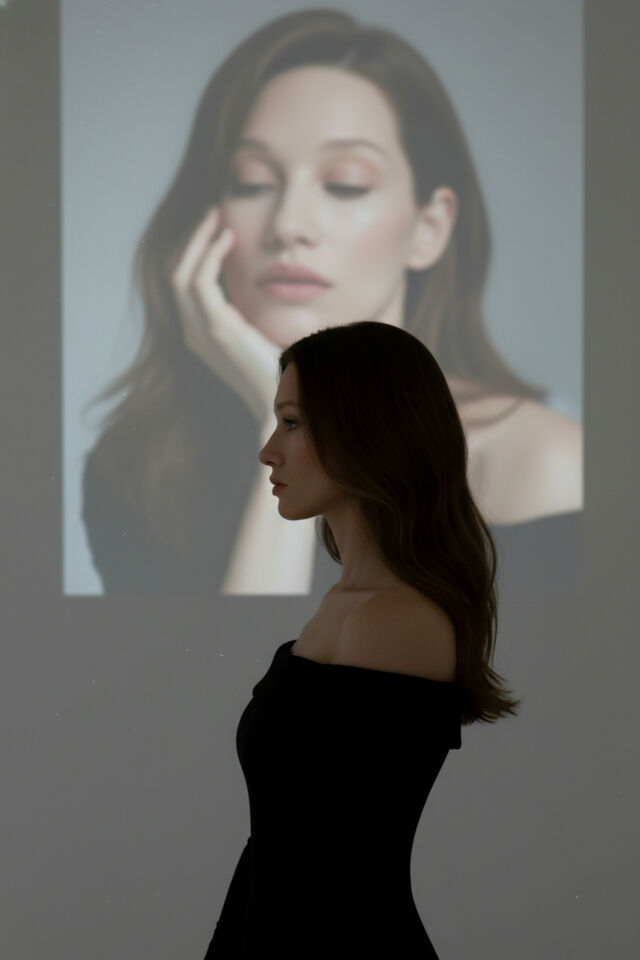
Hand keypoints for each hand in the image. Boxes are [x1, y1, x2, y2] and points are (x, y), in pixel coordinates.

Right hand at [170, 206, 280, 423]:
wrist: (285, 397)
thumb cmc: (280, 368)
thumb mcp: (259, 333)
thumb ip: (251, 311)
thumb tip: (264, 281)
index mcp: (201, 334)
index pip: (183, 284)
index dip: (194, 252)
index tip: (215, 226)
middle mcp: (193, 333)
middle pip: (175, 274)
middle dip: (192, 239)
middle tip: (212, 211)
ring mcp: (201, 332)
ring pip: (180, 274)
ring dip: (197, 240)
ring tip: (217, 216)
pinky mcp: (217, 329)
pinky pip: (199, 282)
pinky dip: (209, 255)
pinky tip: (228, 239)